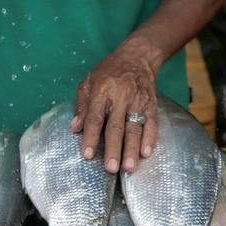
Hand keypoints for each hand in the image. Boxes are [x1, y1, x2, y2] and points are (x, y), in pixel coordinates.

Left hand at [71, 38, 160, 173]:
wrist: (137, 57)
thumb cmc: (108, 72)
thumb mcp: (88, 82)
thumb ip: (81, 105)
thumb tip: (74, 128)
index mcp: (101, 91)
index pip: (94, 118)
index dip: (90, 137)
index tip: (87, 155)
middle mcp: (120, 97)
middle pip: (115, 126)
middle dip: (113, 149)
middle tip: (110, 168)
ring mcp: (138, 101)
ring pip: (134, 128)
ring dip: (131, 149)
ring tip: (128, 168)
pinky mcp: (151, 104)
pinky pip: (151, 123)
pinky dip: (150, 138)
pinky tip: (146, 153)